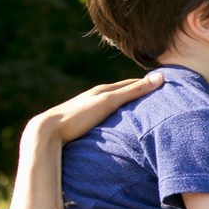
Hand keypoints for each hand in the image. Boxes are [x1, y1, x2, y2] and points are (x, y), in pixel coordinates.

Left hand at [29, 73, 163, 141]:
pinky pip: (103, 117)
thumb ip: (134, 91)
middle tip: (155, 97)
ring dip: (124, 106)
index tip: (162, 85)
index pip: (130, 84)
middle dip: (136, 93)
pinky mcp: (80, 123)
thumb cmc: (79, 115)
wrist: (47, 131)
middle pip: (120, 92)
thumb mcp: (110, 101)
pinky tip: (116, 125)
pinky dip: (114, 117)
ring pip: (110, 105)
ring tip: (139, 113)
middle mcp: (93, 97)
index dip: (146, 83)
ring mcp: (86, 109)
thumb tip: (161, 77)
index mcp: (101, 90)